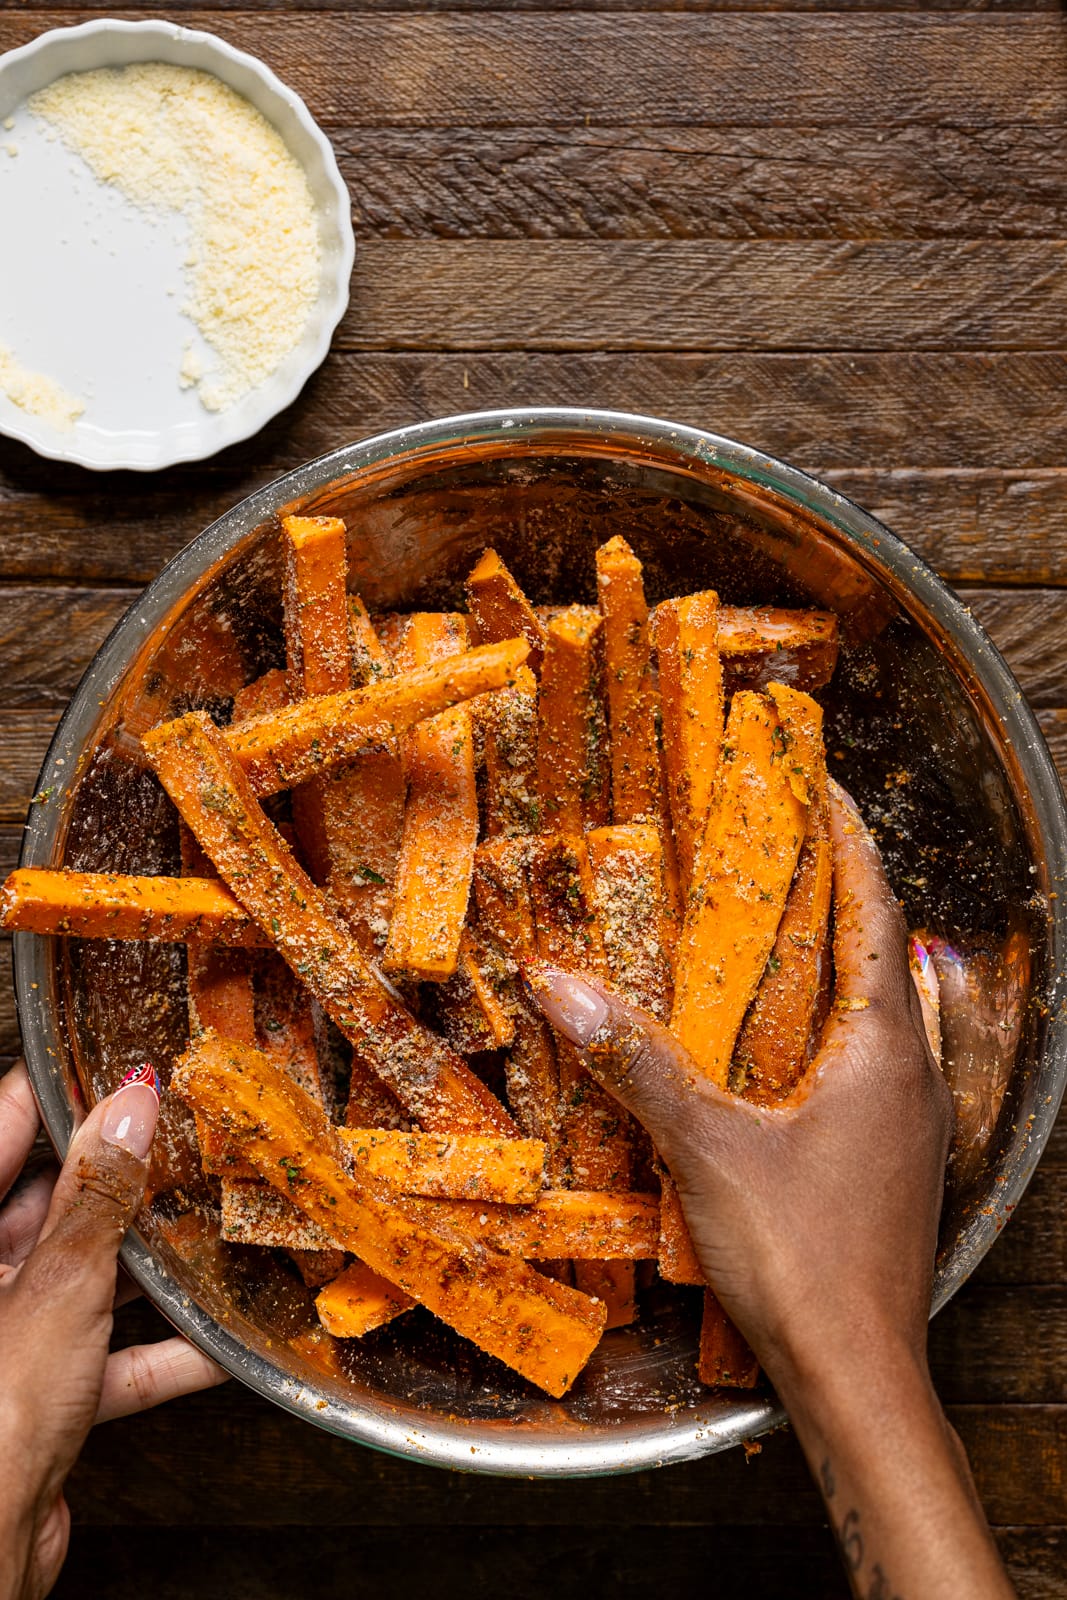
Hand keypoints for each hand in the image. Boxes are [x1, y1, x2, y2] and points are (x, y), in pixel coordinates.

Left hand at [0, 1062, 225, 1599]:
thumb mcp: (59, 1283)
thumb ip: (99, 1196)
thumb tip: (130, 1107)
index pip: (4, 1129)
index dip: (64, 1095)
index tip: (122, 1068)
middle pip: (47, 1204)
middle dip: (119, 1181)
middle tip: (180, 1143)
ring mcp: (3, 1340)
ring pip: (82, 1279)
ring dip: (148, 1266)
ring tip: (205, 1228)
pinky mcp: (37, 1396)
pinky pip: (106, 1357)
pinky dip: (160, 1350)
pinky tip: (216, 1341)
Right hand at [529, 781, 952, 1382]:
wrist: (857, 1377)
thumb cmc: (801, 1258)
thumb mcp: (705, 1148)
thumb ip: (634, 1062)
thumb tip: (559, 983)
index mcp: (883, 1049)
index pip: (874, 913)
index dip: (850, 844)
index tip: (826, 788)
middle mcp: (909, 1075)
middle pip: (879, 955)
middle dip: (834, 893)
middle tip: (782, 848)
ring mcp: (906, 1124)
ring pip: (874, 1013)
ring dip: (829, 962)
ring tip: (773, 931)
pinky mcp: (888, 1163)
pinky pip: (862, 1064)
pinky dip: (822, 1027)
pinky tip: (774, 1048)